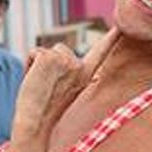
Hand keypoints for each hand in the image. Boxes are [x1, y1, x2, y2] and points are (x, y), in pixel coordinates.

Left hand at [12, 28, 120, 142]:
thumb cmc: (46, 113)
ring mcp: (66, 61)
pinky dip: (29, 65)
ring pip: (47, 51)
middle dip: (50, 64)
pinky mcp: (49, 58)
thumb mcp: (66, 91)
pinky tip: (33, 82)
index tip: (122, 26)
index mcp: (87, 76)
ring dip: (38, 65)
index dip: (113, 36)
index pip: (102, 50)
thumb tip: (64, 56)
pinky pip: (34, 53)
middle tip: (48, 90)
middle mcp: (80, 67)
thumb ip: (70, 73)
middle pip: (60, 49)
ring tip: (40, 87)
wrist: (35, 125)